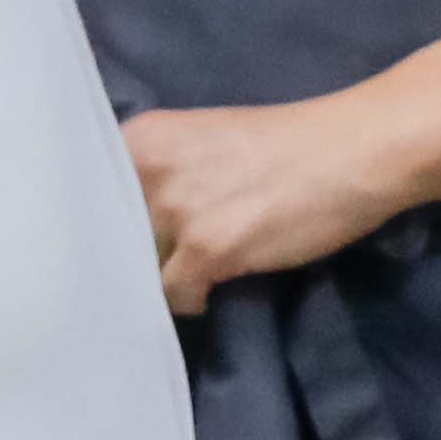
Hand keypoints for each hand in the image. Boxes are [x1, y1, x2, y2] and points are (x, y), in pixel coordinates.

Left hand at [118, 96, 421, 313]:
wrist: (352, 152)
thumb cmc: (286, 145)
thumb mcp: (202, 143)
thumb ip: (158, 175)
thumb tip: (124, 226)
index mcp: (139, 138)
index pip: (88, 199)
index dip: (99, 231)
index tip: (111, 249)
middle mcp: (146, 170)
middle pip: (108, 239)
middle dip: (126, 260)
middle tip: (151, 271)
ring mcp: (174, 210)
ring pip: (138, 271)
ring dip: (160, 282)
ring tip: (189, 278)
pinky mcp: (206, 248)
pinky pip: (173, 296)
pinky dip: (190, 301)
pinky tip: (211, 289)